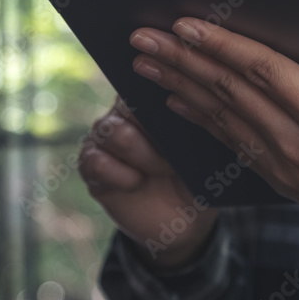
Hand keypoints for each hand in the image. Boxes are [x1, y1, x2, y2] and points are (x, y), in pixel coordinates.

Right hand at [79, 96, 218, 269]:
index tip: (184, 120)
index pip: (150, 81)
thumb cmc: (198, 175)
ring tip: (166, 170)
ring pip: (118, 135)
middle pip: (132, 105)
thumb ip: (200, 123)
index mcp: (151, 98)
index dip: (167, 95)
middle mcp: (122, 112)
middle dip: (160, 133)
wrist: (184, 218)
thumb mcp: (208, 150)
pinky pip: (98, 163)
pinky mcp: (90, 165)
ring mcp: (104, 137)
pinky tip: (137, 183)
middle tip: (181, 155)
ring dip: (146, 157)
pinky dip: (123, 176)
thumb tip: (200, 106)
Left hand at [128, 7, 298, 295]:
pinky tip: (175, 100)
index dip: (222, 46)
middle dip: (181, 59)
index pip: (263, 73)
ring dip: (178, 85)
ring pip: (220, 116)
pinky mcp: (279, 177)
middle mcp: (295, 144)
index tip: (185, 24)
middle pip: (228, 91)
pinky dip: (199, 117)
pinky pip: (229, 141)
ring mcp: (282, 165)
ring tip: (144, 62)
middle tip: (141, 36)